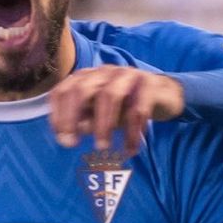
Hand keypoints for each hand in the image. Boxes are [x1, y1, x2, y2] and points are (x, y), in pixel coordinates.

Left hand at [49, 66, 184, 154]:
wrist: (164, 95)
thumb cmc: (126, 106)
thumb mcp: (102, 115)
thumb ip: (86, 121)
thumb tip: (72, 134)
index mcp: (88, 77)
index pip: (64, 90)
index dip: (57, 114)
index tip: (60, 138)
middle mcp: (105, 72)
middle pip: (82, 89)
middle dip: (73, 118)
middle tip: (72, 144)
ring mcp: (128, 75)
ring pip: (110, 95)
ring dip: (103, 125)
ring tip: (102, 148)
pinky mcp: (149, 84)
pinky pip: (138, 108)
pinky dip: (132, 132)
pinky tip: (130, 150)